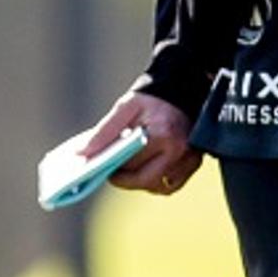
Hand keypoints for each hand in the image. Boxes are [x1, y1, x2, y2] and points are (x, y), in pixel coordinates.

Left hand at [82, 90, 202, 196]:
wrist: (184, 90)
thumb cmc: (153, 99)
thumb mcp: (126, 108)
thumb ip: (103, 132)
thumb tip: (82, 155)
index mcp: (163, 133)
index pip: (130, 164)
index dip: (113, 169)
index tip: (103, 169)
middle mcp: (180, 148)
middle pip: (146, 180)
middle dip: (126, 180)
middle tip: (114, 172)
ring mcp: (190, 158)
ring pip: (158, 186)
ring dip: (141, 182)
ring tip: (132, 168)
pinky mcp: (195, 163)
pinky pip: (171, 185)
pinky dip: (157, 183)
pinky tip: (148, 171)